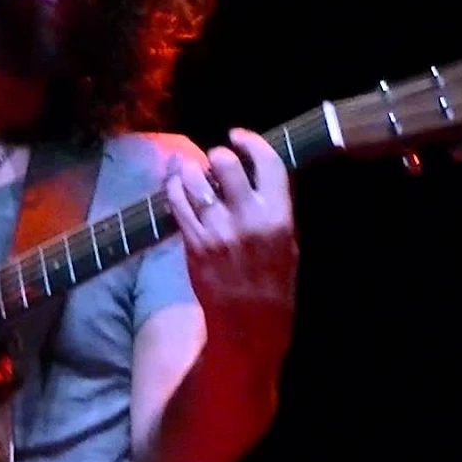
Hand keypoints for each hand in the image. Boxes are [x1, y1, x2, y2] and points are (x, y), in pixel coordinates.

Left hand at [165, 129, 297, 351]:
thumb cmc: (274, 283)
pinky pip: (176, 204)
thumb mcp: (288, 242)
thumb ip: (274, 206)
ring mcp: (216, 231)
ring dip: (190, 168)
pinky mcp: (192, 243)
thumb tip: (256, 171)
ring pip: (194, 180)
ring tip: (190, 167)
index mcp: (278, 216)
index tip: (239, 135)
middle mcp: (246, 219)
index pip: (266, 163)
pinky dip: (173, 187)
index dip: (250, 141)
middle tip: (215, 160)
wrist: (249, 327)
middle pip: (225, 164)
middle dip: (217, 155)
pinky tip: (176, 184)